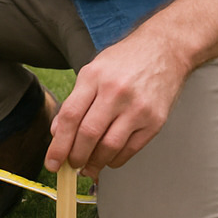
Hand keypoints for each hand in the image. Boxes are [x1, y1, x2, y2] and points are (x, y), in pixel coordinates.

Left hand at [44, 31, 189, 177]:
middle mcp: (115, 92)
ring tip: (87, 168)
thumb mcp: (93, 70)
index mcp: (94, 77)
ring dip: (95, 163)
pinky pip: (130, 149)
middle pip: (88, 134)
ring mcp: (137, 107)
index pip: (70, 116)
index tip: (52, 162)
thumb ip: (75, 100)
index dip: (58, 144)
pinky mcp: (155, 120)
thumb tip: (58, 131)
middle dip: (75, 157)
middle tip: (70, 165)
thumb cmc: (126, 60)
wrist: (165, 50)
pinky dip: (115, 160)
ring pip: (109, 146)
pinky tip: (107, 160)